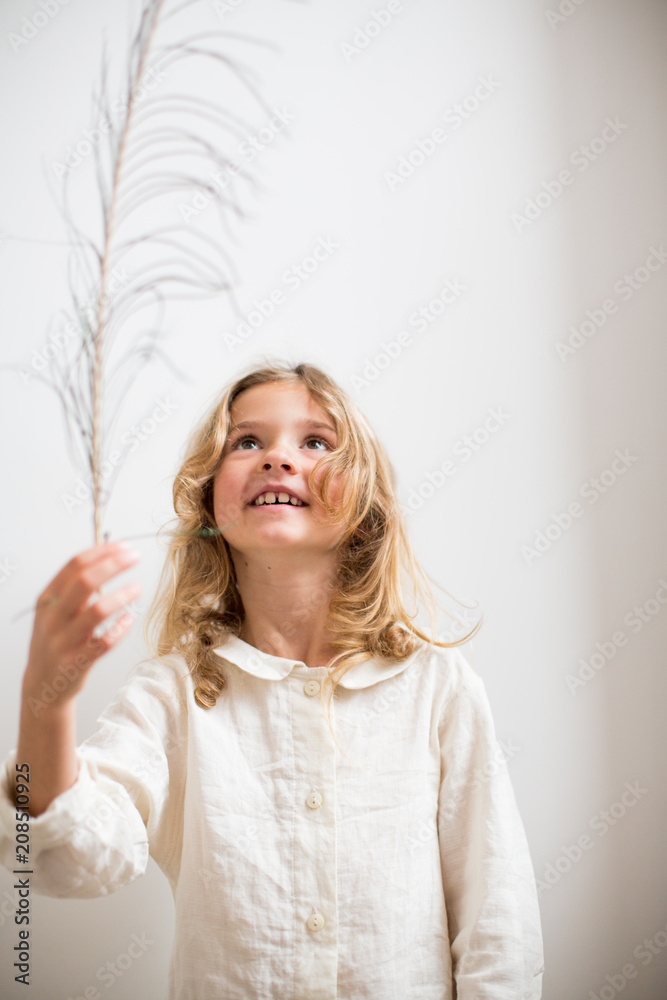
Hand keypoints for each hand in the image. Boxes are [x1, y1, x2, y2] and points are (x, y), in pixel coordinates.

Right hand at [23, 540, 141, 706]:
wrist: (42, 683)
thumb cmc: (57, 638)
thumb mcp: (56, 610)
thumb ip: (76, 587)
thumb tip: (109, 556)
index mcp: (47, 599)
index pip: (75, 565)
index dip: (103, 552)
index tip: (125, 546)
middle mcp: (52, 617)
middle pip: (84, 582)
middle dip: (113, 565)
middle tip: (136, 557)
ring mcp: (63, 641)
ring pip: (96, 611)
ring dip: (122, 595)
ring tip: (138, 588)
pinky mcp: (77, 662)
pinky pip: (105, 642)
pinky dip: (121, 628)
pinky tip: (129, 619)